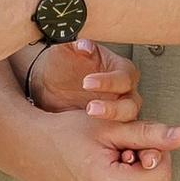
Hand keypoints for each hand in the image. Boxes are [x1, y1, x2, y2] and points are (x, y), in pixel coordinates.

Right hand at [8, 99, 179, 180]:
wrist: (28, 150)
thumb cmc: (65, 133)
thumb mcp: (109, 127)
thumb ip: (149, 133)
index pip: (162, 172)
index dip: (154, 151)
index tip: (132, 140)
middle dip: (142, 165)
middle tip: (114, 149)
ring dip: (132, 178)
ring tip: (105, 162)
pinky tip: (99, 176)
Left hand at [22, 39, 144, 123]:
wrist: (48, 81)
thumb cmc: (62, 62)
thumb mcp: (66, 49)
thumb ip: (75, 45)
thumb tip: (84, 45)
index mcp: (120, 68)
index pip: (125, 76)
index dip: (109, 81)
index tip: (87, 82)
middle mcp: (124, 90)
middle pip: (131, 103)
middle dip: (113, 108)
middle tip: (91, 107)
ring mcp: (118, 108)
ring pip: (127, 120)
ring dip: (111, 120)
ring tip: (89, 115)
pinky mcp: (108, 125)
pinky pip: (116, 133)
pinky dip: (108, 135)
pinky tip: (91, 134)